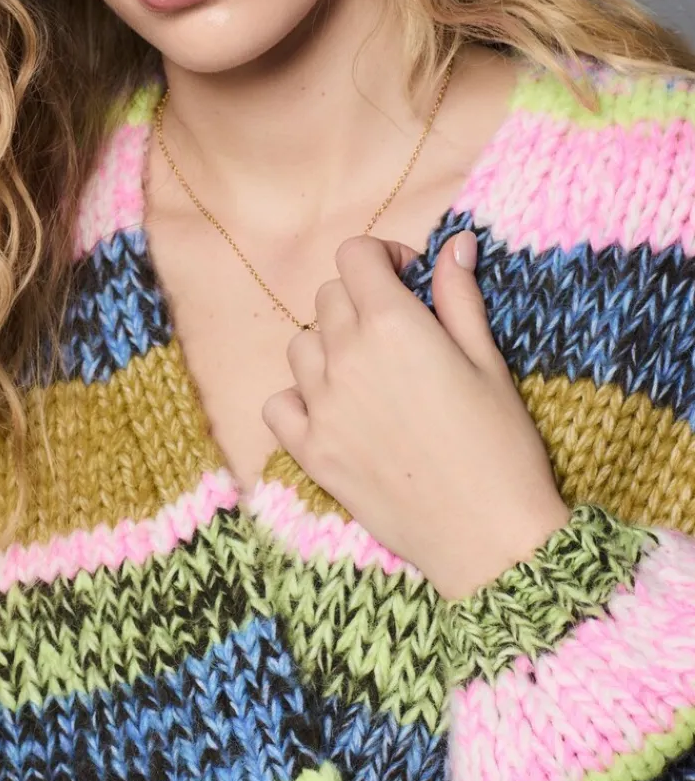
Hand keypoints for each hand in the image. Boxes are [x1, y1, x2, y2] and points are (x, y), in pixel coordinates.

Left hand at [261, 230, 570, 599]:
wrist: (488, 538)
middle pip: (329, 296)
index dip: (382, 257)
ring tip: (371, 374)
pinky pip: (278, 402)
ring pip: (301, 344)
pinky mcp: (309, 450)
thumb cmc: (502, 446)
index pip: (354, 254)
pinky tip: (336, 411)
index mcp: (392, 324)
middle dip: (362, 299)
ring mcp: (320, 405)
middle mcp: (345, 356)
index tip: (408, 279)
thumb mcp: (488, 361)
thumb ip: (459, 296)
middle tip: (399, 332)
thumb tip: (454, 242)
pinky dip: (299, 399)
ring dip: (330, 346)